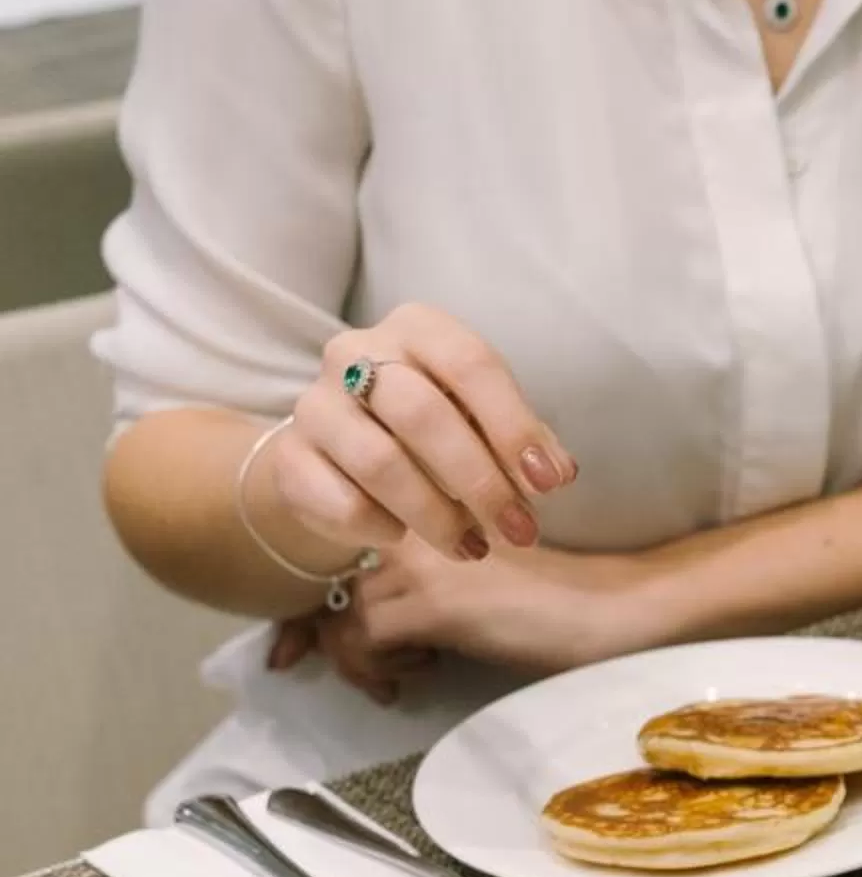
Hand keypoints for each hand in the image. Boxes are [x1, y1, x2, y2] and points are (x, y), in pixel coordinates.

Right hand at [246, 303, 579, 569]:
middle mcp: (356, 353)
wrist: (341, 456)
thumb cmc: (435, 429)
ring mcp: (315, 403)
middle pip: (422, 414)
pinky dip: (382, 528)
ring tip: (473, 547)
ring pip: (380, 463)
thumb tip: (557, 472)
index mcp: (417, 329)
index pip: (471, 364)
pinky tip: (402, 536)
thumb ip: (522, 439)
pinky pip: (342, 502)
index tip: (550, 484)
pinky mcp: (289, 456)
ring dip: (436, 516)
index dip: (515, 427)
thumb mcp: (483, 421)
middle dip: (480, 482)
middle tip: (519, 530)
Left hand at [272, 540, 674, 701]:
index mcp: (428, 506)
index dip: (315, 594)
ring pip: (343, 611)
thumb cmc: (566, 596)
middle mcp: (416, 521)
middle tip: (297, 665)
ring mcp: (424, 561)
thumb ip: (432, 577)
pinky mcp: (437, 602)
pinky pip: (366, 639)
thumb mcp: (486, 575)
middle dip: (313, 631)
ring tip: (396, 678)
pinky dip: (375, 669)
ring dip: (355, 656)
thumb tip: (375, 622)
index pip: (342, 546)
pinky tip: (411, 679)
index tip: (298, 638)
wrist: (616, 606)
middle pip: (330, 579)